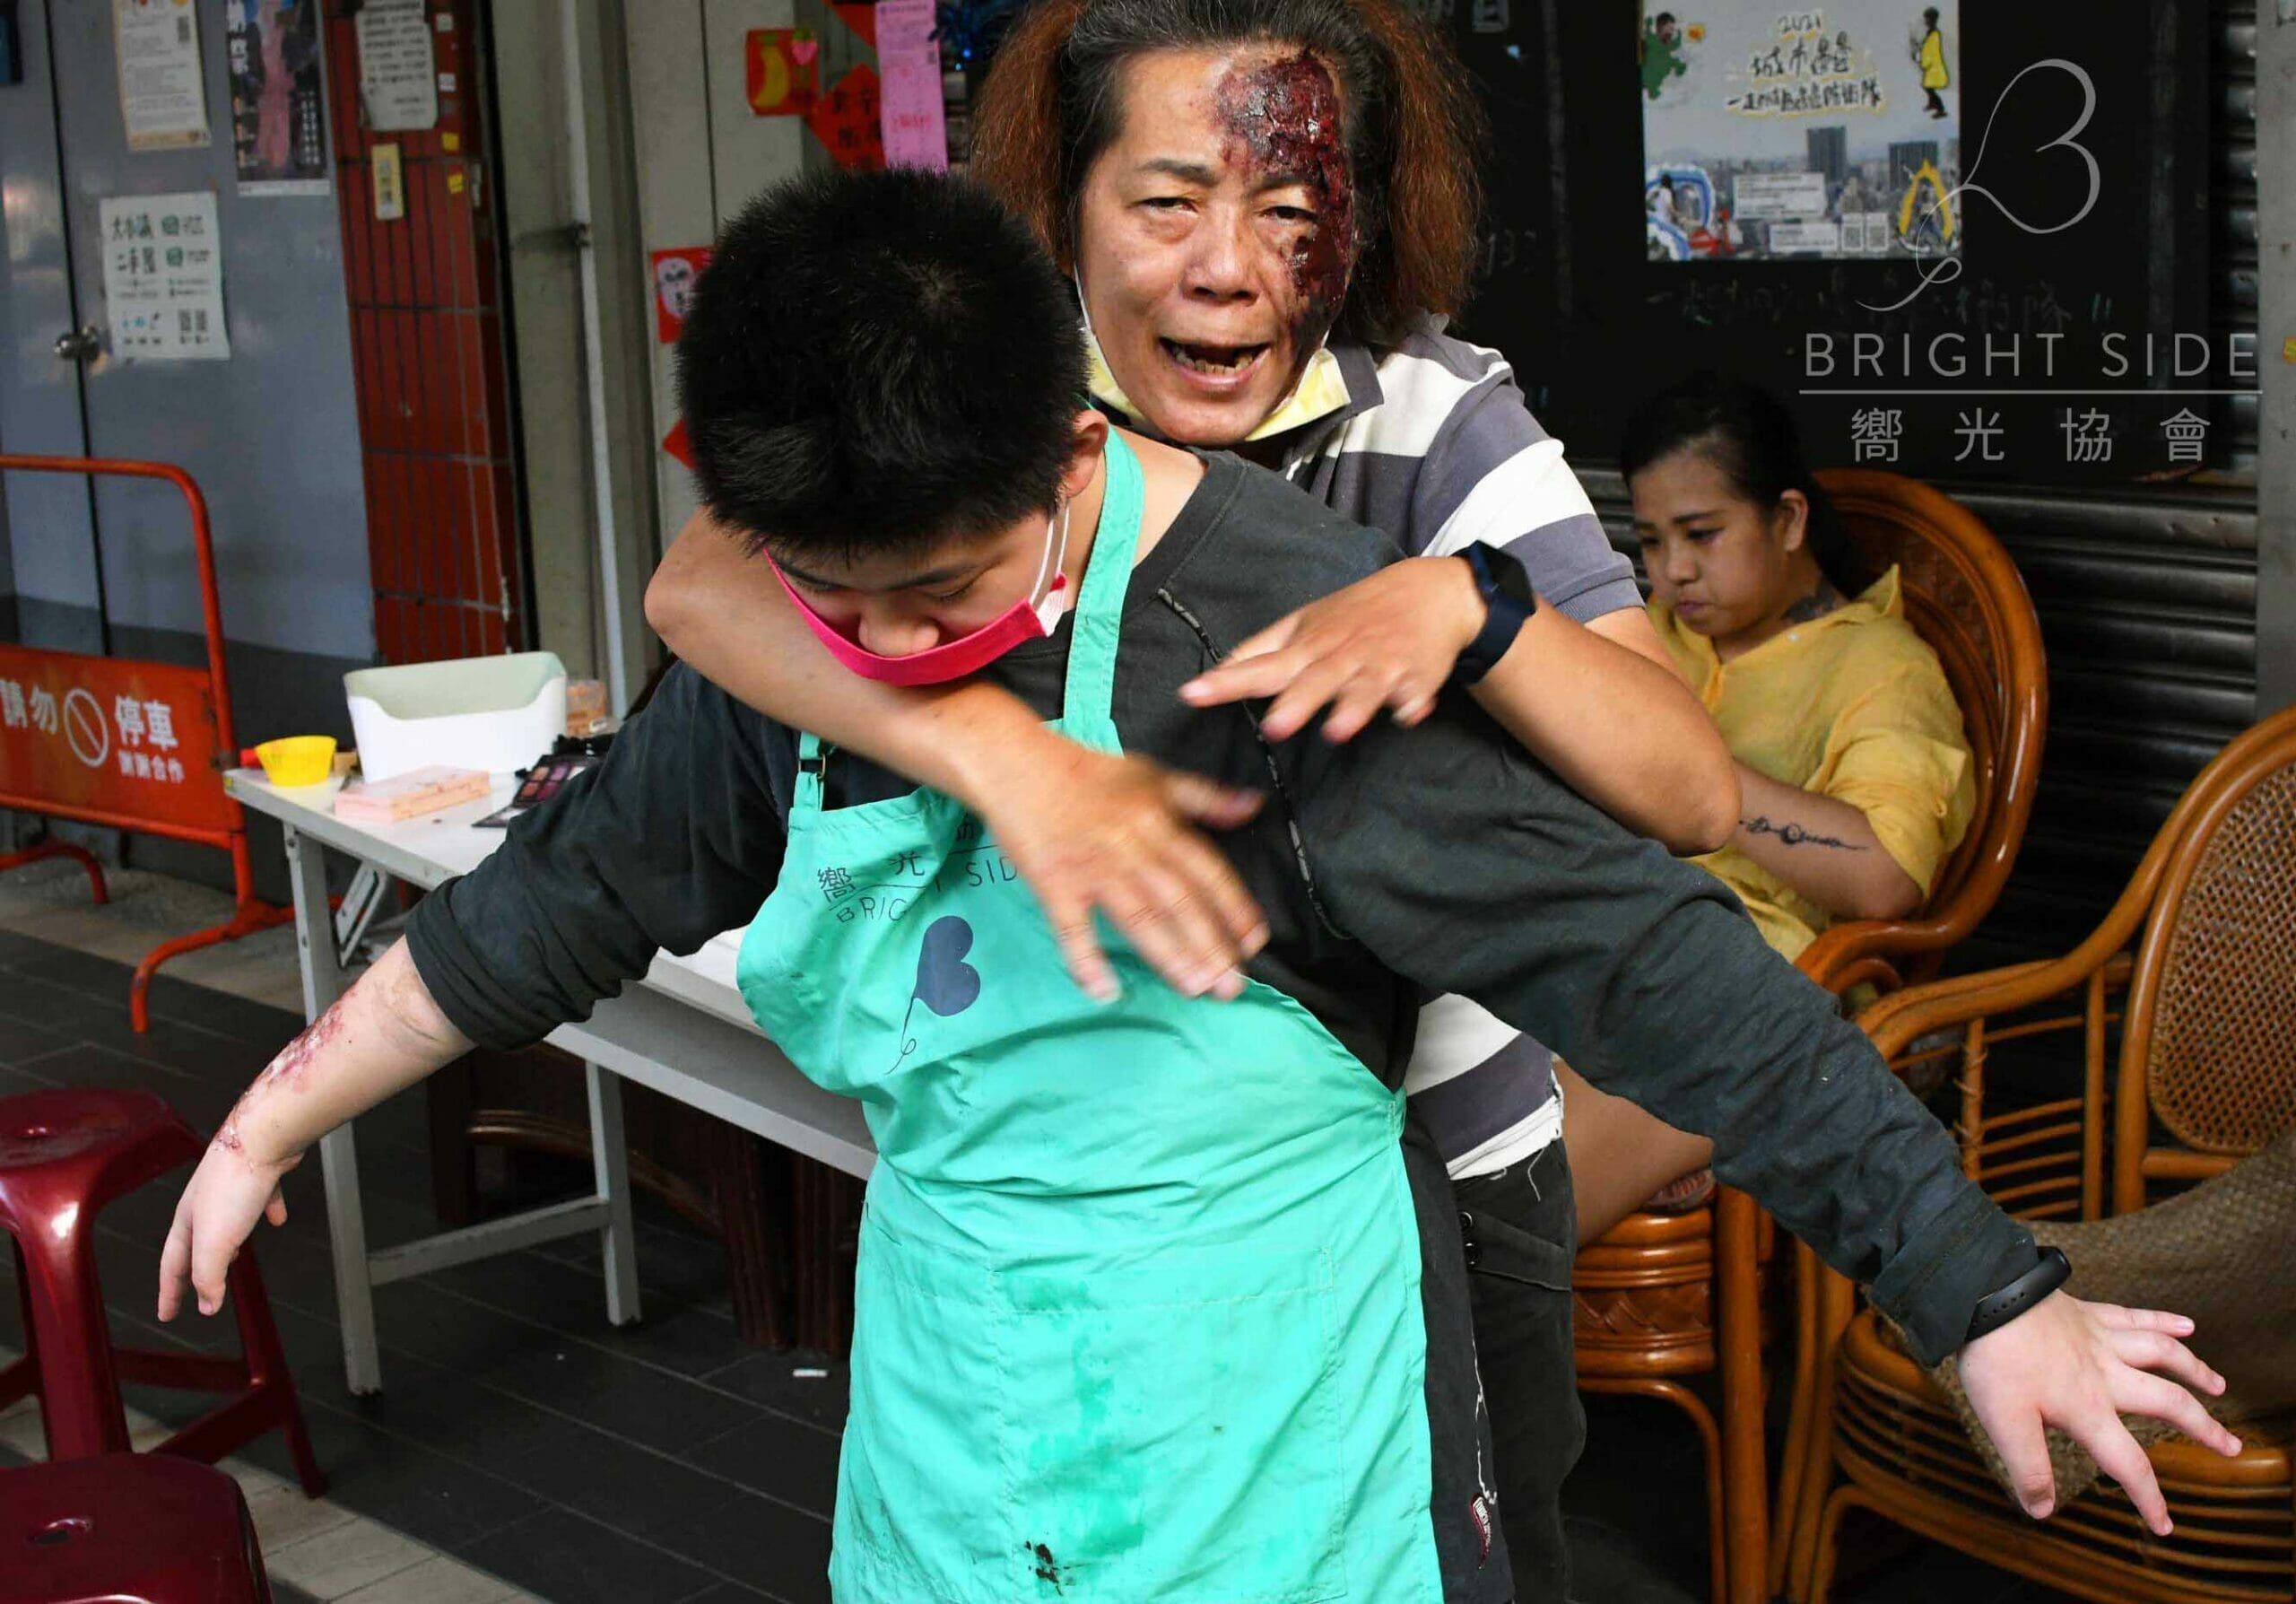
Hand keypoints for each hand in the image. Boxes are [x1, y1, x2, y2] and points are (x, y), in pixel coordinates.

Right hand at [158, 1135, 296, 1320]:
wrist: (264, 1136)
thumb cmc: (234, 1184)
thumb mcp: (214, 1241)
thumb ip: (208, 1275)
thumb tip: (208, 1306)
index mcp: (188, 1221)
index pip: (173, 1266)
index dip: (170, 1293)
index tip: (167, 1314)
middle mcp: (206, 1204)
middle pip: (196, 1245)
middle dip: (195, 1271)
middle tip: (195, 1293)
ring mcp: (233, 1188)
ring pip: (227, 1222)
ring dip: (228, 1244)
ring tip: (234, 1260)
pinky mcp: (261, 1175)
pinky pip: (263, 1198)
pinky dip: (268, 1210)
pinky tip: (278, 1218)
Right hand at [971, 735, 1268, 1003]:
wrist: (1021, 765)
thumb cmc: (1090, 774)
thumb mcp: (1155, 776)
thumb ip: (1206, 796)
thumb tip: (1253, 805)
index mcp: (1158, 822)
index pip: (1205, 869)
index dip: (1233, 906)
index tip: (1254, 941)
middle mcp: (1131, 847)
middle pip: (1177, 900)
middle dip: (1208, 943)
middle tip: (1230, 985)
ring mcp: (1092, 868)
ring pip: (1137, 916)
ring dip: (1167, 954)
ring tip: (1192, 987)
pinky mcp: (1054, 883)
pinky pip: (1072, 927)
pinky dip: (1086, 959)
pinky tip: (1103, 991)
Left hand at [1178, 556, 1484, 741]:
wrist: (1428, 591)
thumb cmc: (1356, 613)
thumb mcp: (1306, 622)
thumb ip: (1261, 649)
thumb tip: (1218, 668)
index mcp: (1309, 645)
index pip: (1262, 665)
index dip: (1227, 681)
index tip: (1193, 694)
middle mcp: (1341, 654)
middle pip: (1315, 681)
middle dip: (1296, 703)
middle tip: (1275, 728)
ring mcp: (1381, 664)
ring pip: (1364, 688)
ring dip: (1352, 708)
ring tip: (1337, 731)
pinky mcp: (1417, 675)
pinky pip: (1413, 693)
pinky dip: (1411, 703)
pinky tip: (1408, 714)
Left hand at [1956, 1290, 2241, 1533]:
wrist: (1984, 1295)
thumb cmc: (1994, 1358)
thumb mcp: (2004, 1423)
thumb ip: (2028, 1468)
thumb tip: (2043, 1511)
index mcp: (2087, 1409)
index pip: (2128, 1464)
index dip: (2148, 1498)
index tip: (2165, 1525)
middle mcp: (2105, 1375)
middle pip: (2168, 1403)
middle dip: (2203, 1428)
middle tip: (2231, 1446)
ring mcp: (2100, 1340)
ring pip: (2161, 1355)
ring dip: (2195, 1371)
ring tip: (2220, 1385)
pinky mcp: (2088, 1313)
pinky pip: (2136, 1317)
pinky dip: (2165, 1321)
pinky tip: (2187, 1324)